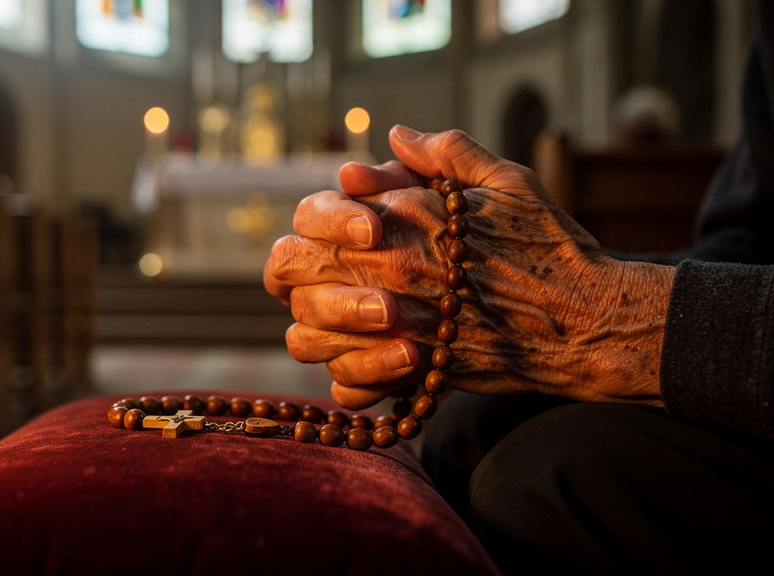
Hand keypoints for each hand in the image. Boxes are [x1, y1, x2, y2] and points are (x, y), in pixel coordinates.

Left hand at [263, 126, 671, 409]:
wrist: (588, 320)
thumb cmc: (549, 246)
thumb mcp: (505, 181)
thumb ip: (446, 152)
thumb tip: (396, 134)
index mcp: (403, 218)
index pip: (311, 216)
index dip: (311, 225)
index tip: (331, 235)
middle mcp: (390, 269)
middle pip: (290, 269)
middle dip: (297, 275)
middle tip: (318, 282)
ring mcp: (398, 324)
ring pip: (304, 333)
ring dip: (314, 329)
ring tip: (338, 327)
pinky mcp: (416, 373)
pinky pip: (348, 384)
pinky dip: (349, 379)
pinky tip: (369, 366)